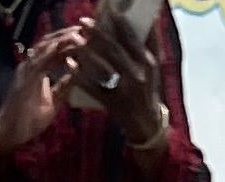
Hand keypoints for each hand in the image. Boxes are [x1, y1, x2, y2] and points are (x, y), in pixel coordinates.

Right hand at [0, 22, 86, 162]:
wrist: (9, 132)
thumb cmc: (28, 120)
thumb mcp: (52, 101)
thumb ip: (63, 87)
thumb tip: (76, 75)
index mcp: (36, 69)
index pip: (52, 49)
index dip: (67, 42)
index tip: (84, 38)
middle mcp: (30, 65)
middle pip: (48, 42)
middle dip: (65, 35)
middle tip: (83, 30)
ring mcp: (26, 70)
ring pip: (43, 48)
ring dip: (60, 40)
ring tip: (76, 34)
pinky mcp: (24, 79)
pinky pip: (37, 62)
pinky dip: (49, 53)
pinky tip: (61, 46)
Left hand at [63, 17, 169, 146]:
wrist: (147, 126)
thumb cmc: (149, 91)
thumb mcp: (154, 67)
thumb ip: (152, 43)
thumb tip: (152, 18)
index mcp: (148, 64)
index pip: (133, 40)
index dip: (120, 25)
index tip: (108, 11)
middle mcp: (137, 76)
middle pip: (115, 51)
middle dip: (98, 34)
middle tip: (83, 21)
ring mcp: (124, 91)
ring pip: (103, 68)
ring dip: (87, 52)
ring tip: (75, 39)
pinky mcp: (112, 104)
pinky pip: (93, 88)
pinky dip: (80, 76)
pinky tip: (70, 63)